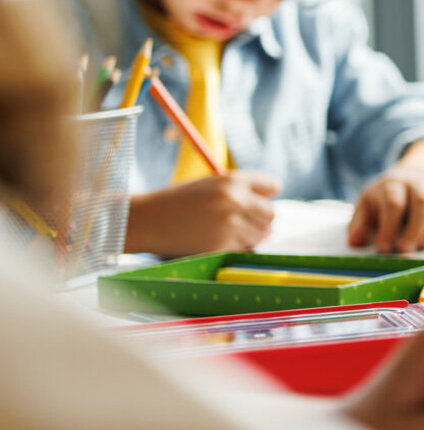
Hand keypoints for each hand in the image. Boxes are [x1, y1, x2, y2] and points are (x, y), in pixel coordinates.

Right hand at [123, 171, 278, 256]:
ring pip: (261, 235)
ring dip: (250, 236)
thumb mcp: (208, 185)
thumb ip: (239, 190)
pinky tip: (216, 242)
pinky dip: (236, 248)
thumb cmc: (177, 202)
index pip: (271, 185)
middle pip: (271, 214)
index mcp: (231, 180)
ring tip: (226, 232)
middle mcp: (234, 200)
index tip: (259, 201)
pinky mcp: (221, 246)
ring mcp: (229, 225)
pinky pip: (244, 249)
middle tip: (241, 222)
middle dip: (260, 219)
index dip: (265, 195)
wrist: (144, 220)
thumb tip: (273, 200)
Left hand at [348, 164, 423, 252]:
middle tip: (406, 250)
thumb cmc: (387, 198)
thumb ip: (359, 224)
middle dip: (416, 229)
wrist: (416, 176)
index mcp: (392, 185)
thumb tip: (355, 242)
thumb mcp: (367, 206)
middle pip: (423, 202)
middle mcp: (418, 183)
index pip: (394, 204)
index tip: (383, 248)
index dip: (389, 228)